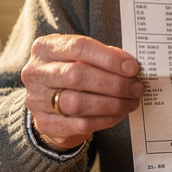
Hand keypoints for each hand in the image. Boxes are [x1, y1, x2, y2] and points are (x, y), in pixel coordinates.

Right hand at [21, 34, 142, 150]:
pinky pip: (80, 124)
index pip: (78, 47)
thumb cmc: (70, 74)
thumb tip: (129, 66)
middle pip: (77, 76)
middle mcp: (36, 72)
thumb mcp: (80, 58)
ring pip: (77, 103)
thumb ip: (101, 57)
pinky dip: (105, 119)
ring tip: (130, 101)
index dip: (108, 58)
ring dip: (111, 103)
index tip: (131, 67)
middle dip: (113, 83)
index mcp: (45, 48)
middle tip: (135, 87)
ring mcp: (37, 100)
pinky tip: (119, 113)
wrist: (49, 103)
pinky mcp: (45, 124)